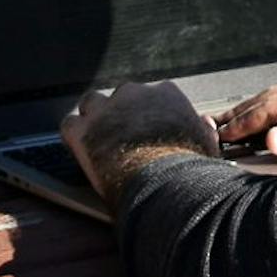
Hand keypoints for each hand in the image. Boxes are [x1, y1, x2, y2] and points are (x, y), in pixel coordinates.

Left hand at [60, 81, 217, 211]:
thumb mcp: (206, 144)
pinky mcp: (83, 130)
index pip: (153, 94)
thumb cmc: (188, 167)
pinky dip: (73, 137)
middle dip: (121, 113)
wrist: (164, 183)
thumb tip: (204, 124)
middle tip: (122, 135)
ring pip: (92, 104)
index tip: (147, 129)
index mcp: (165, 93)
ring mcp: (106, 110)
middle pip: (121, 96)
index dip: (148, 113)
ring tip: (98, 139)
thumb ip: (203, 129)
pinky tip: (78, 148)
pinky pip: (70, 125)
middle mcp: (134, 94)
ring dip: (94, 119)